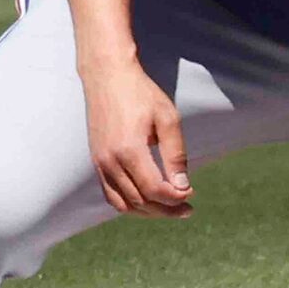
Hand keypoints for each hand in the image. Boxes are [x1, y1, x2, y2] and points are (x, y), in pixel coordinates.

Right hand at [80, 54, 189, 218]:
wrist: (107, 76)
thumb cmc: (140, 93)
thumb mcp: (167, 118)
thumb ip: (175, 154)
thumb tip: (182, 186)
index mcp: (129, 150)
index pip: (154, 190)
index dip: (175, 198)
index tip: (191, 192)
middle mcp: (110, 161)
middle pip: (140, 202)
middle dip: (166, 209)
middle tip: (188, 208)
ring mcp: (100, 164)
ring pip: (124, 205)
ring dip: (148, 212)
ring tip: (170, 208)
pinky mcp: (96, 162)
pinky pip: (111, 195)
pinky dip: (131, 204)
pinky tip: (148, 199)